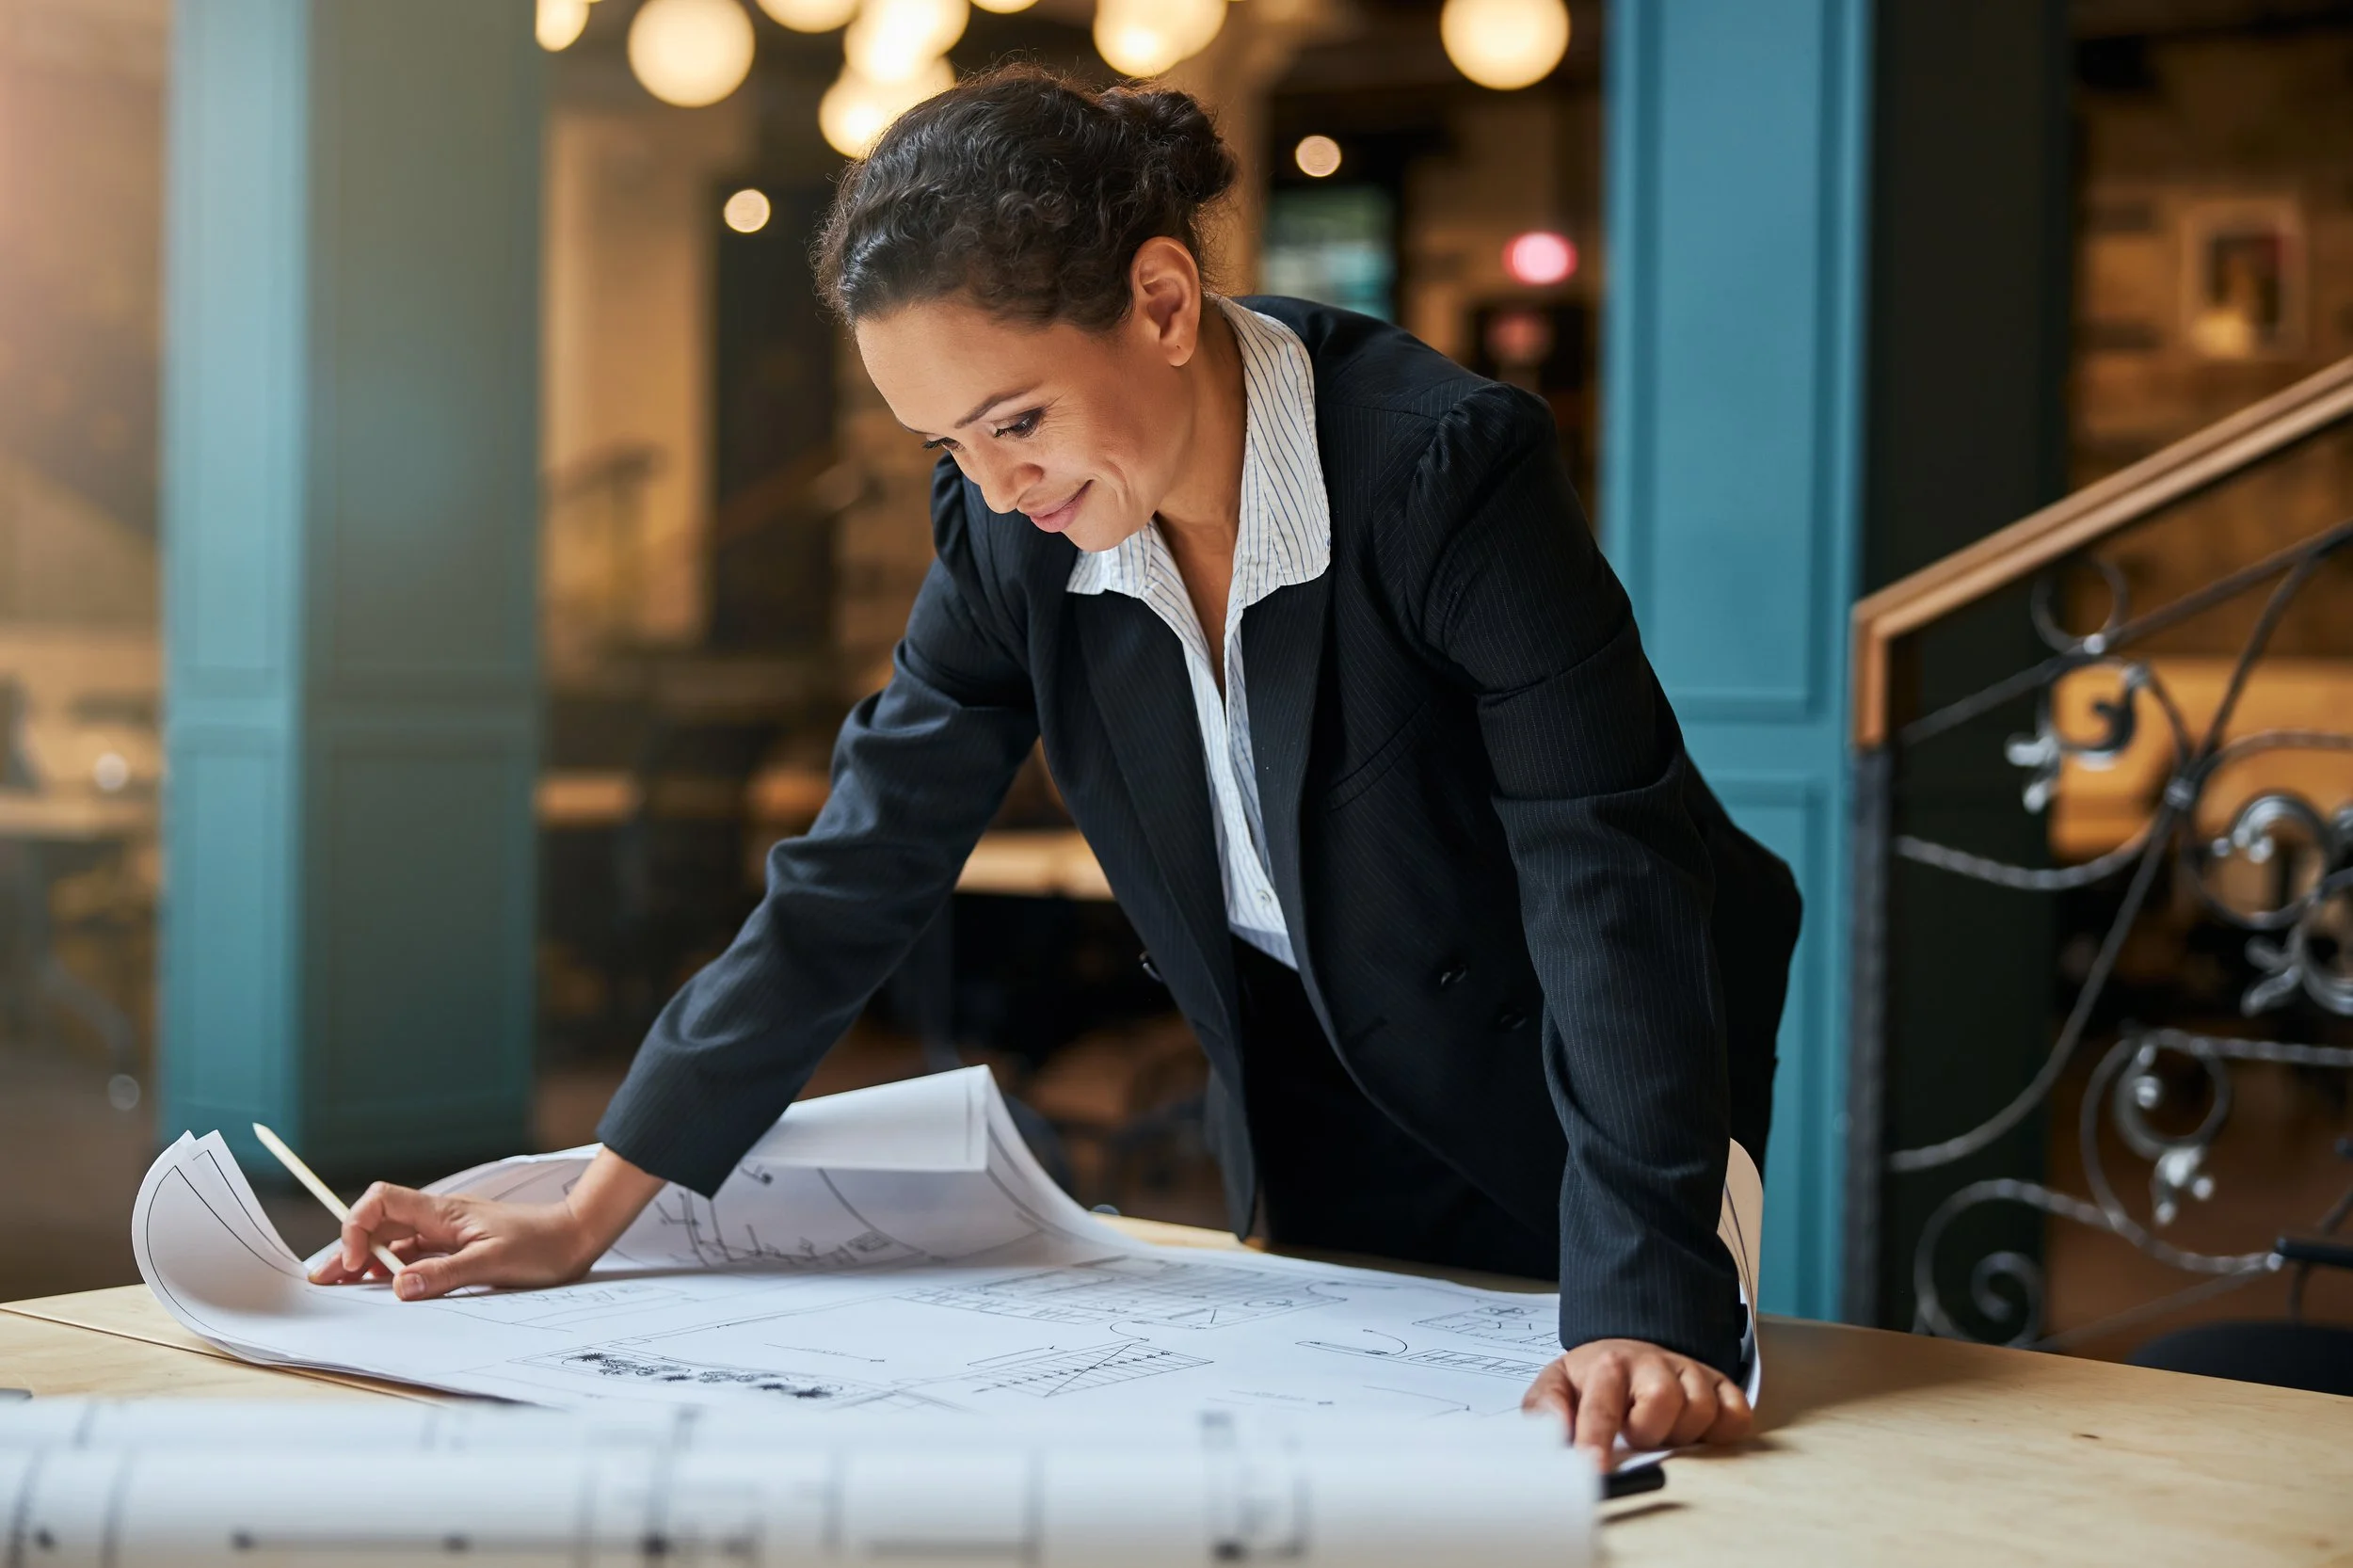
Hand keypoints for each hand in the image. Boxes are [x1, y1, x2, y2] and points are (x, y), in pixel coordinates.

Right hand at [307, 1147, 666, 1299]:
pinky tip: (386, 1289)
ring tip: (343, 1288)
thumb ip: (445, 1274)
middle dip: (348, 1250)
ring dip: (367, 1264)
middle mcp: (439, 1220)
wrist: (576, 1238)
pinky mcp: (458, 1251)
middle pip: (379, 1226)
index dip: (356, 1227)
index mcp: (442, 1213)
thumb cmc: (542, 1245)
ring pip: (395, 1245)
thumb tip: (399, 1286)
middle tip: (323, 1281)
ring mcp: (447, 1236)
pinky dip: (395, 1272)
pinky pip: (416, 1259)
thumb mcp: (493, 1262)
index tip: (354, 1263)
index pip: (381, 1202)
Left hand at [1521, 1338, 1752, 1469]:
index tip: (1596, 1468)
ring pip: (1701, 1409)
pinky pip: (1736, 1415)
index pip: (1603, 1405)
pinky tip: (1697, 1431)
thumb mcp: (1557, 1386)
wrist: (1628, 1353)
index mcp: (1607, 1366)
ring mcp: (1689, 1371)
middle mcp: (1652, 1363)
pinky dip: (1722, 1430)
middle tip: (1637, 1437)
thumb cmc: (1593, 1381)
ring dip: (1682, 1433)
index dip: (1597, 1437)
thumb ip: (1544, 1409)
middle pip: (1663, 1400)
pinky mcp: (1720, 1385)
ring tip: (1662, 1433)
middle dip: (1649, 1431)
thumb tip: (1555, 1431)